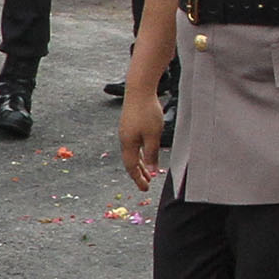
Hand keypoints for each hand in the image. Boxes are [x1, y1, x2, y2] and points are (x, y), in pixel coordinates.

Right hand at [115, 71, 164, 190]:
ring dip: (140, 163)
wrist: (138, 90)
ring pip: (132, 153)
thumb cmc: (147, 112)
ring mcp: (126, 132)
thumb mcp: (153, 136)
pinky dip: (140, 153)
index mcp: (128, 144)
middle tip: (147, 184)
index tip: (145, 189)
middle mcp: (124, 140)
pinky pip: (133, 145)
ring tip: (149, 171)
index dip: (138, 179)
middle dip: (139, 174)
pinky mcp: (129, 125)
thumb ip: (152, 154)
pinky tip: (145, 152)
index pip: (131, 167)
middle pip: (131, 162)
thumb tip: (152, 170)